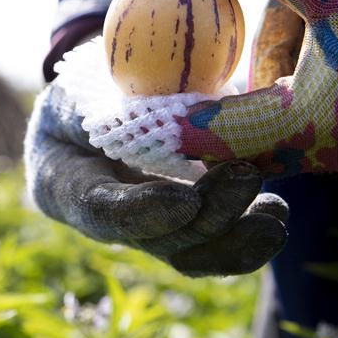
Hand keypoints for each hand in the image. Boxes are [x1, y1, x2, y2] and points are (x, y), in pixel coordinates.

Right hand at [24, 83, 287, 276]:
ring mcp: (143, 228)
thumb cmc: (78, 92)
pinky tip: (274, 214)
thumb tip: (187, 100)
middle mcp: (103, 219)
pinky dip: (243, 235)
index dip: (143, 213)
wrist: (84, 113)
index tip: (186, 199)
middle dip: (206, 217)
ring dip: (234, 241)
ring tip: (274, 213)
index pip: (101, 210)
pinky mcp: (177, 224)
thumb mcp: (83, 83)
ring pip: (186, 253)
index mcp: (63, 182)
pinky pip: (208, 242)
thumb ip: (117, 97)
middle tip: (247, 176)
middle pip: (155, 238)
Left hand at [168, 0, 337, 178]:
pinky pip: (298, 130)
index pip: (216, 136)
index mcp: (318, 123)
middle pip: (236, 145)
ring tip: (275, 34)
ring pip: (267, 135)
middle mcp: (334, 157)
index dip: (168, 123)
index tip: (127, 108)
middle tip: (155, 86)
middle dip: (200, 114)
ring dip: (250, 95)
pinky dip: (281, 97)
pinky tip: (301, 46)